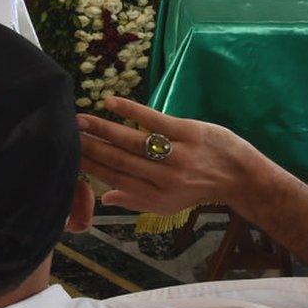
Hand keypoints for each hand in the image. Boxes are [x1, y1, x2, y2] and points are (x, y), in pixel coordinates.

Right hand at [77, 97, 263, 214]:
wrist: (240, 176)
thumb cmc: (199, 189)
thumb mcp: (168, 204)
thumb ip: (136, 201)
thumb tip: (105, 198)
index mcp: (156, 197)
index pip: (115, 179)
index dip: (91, 166)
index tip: (70, 153)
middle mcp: (165, 179)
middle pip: (119, 160)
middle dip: (90, 146)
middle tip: (67, 133)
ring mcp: (177, 155)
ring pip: (132, 141)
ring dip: (103, 129)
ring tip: (81, 119)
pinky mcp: (189, 132)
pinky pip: (154, 120)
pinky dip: (130, 111)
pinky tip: (110, 102)